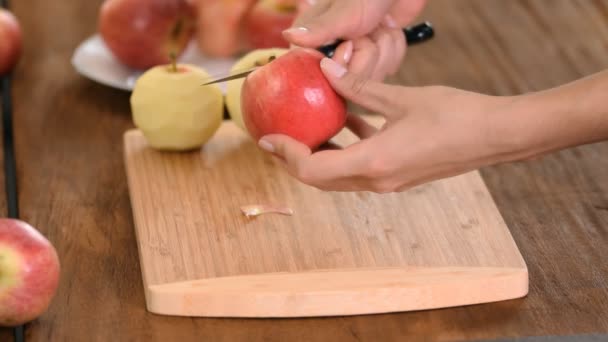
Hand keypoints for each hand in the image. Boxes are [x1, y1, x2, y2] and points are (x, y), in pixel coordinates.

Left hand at [257, 58, 531, 192]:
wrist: (497, 136)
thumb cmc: (456, 116)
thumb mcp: (402, 99)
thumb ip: (360, 89)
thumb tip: (327, 70)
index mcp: (374, 163)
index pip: (314, 169)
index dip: (287, 155)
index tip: (268, 138)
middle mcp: (378, 180)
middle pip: (322, 179)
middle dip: (295, 159)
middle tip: (278, 137)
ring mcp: (390, 181)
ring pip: (340, 176)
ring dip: (320, 156)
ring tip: (306, 128)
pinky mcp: (400, 175)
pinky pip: (361, 168)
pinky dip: (346, 149)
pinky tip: (347, 122)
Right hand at [284, 0, 426, 80]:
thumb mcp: (343, 13)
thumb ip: (318, 29)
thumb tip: (288, 36)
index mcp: (314, 41)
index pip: (321, 76)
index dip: (340, 64)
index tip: (349, 42)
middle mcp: (331, 54)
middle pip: (349, 83)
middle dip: (367, 52)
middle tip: (368, 27)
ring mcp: (355, 58)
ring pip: (372, 77)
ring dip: (384, 46)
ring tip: (379, 23)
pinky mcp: (376, 59)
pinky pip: (388, 69)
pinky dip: (395, 47)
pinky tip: (389, 27)